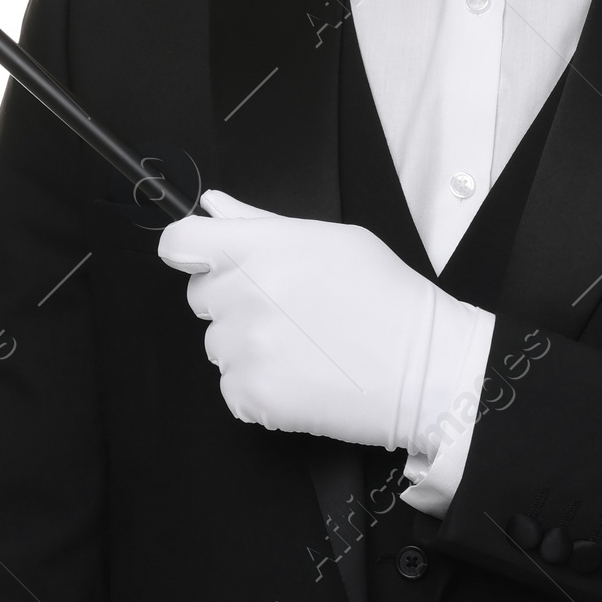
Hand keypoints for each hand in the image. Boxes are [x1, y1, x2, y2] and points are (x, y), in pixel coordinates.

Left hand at [157, 188, 494, 454]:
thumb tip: (214, 205)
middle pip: (200, 296)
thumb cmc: (384, 296)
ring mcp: (244, 350)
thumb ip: (260, 221)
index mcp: (258, 250)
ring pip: (217, 344)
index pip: (179, 243)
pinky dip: (259, 385)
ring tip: (303, 344)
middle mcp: (242, 297)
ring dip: (248, 345)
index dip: (190, 251)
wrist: (422, 367)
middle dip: (233, 299)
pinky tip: (302, 374)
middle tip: (287, 307)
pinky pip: (232, 386)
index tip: (206, 260)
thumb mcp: (330, 239)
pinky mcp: (250, 396)